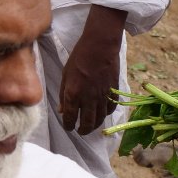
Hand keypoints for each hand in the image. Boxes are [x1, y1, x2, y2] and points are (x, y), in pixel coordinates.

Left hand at [58, 6, 125, 134]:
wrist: (100, 46)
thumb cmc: (78, 57)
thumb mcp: (65, 74)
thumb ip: (63, 94)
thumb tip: (62, 111)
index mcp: (74, 94)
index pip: (71, 117)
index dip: (69, 125)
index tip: (68, 128)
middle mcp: (89, 98)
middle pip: (88, 122)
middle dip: (83, 130)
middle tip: (80, 131)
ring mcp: (103, 96)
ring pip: (101, 118)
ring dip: (95, 125)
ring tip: (90, 126)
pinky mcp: (114, 92)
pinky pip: (111, 108)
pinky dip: (106, 114)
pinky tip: (102, 114)